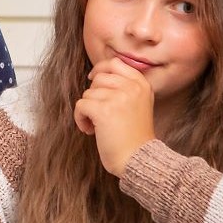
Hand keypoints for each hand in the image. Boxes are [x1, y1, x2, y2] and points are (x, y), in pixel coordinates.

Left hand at [73, 57, 156, 176]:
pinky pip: (80, 105)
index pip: (115, 63)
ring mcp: (118, 97)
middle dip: (93, 95)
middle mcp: (131, 87)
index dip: (100, 70)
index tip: (93, 80)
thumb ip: (126, 88)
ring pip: (88, 93)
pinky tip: (90, 131)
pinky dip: (80, 119)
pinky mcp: (103, 110)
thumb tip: (97, 76)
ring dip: (87, 110)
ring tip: (97, 126)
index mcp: (142, 84)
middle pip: (98, 78)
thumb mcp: (140, 104)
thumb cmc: (135, 138)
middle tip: (99, 114)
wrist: (139, 159)